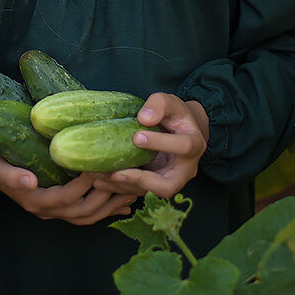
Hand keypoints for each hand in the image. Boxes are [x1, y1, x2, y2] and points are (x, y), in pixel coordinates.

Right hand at [0, 147, 135, 224]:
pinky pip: (87, 215)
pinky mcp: (61, 208)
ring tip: (131, 191)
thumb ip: (10, 175)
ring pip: (88, 216)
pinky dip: (106, 211)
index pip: (66, 197)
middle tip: (125, 177)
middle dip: (106, 195)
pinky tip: (123, 204)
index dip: (84, 184)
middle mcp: (46, 210)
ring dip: (111, 205)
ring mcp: (54, 211)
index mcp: (34, 200)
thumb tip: (29, 182)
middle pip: (83, 210)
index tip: (99, 165)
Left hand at [95, 92, 209, 198]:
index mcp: (194, 144)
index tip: (136, 137)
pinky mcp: (156, 184)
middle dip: (141, 181)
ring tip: (101, 177)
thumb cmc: (174, 114)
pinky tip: (99, 181)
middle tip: (117, 172)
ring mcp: (172, 180)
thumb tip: (143, 118)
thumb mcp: (170, 102)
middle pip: (168, 186)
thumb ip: (159, 105)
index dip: (160, 143)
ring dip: (125, 186)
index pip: (183, 147)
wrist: (179, 130)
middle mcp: (186, 169)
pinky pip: (139, 191)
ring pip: (150, 192)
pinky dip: (120, 188)